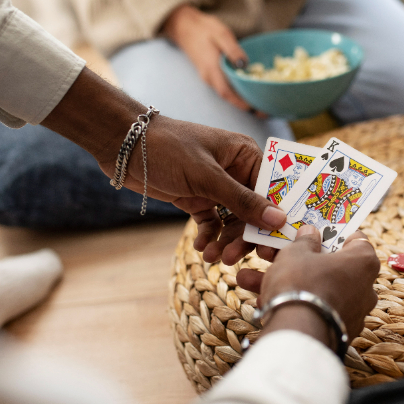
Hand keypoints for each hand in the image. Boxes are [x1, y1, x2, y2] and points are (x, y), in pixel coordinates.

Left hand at [119, 117, 289, 262]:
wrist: (124, 146)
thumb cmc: (168, 148)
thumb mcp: (207, 176)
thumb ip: (243, 200)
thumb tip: (279, 219)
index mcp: (246, 155)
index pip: (271, 189)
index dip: (274, 217)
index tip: (274, 243)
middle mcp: (236, 171)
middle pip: (252, 210)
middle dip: (244, 235)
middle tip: (232, 257)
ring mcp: (216, 186)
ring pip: (232, 221)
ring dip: (225, 240)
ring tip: (212, 256)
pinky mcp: (198, 198)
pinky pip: (212, 223)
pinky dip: (209, 236)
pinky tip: (201, 247)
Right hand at [164, 4, 252, 110]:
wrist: (184, 27)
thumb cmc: (204, 28)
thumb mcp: (221, 34)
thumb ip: (233, 49)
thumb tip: (244, 64)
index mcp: (211, 68)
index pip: (226, 92)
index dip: (241, 102)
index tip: (256, 108)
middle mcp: (209, 77)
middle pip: (229, 97)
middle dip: (246, 106)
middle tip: (265, 111)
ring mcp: (209, 77)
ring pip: (227, 94)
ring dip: (243, 101)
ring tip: (261, 105)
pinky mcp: (211, 75)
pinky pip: (226, 88)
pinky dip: (238, 93)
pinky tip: (250, 92)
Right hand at [237, 227, 379, 345]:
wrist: (298, 334)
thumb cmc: (301, 284)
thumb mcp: (296, 253)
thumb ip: (305, 241)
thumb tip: (310, 232)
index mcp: (363, 262)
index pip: (356, 240)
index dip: (334, 234)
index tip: (317, 233)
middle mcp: (366, 289)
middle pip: (332, 268)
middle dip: (303, 262)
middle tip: (280, 256)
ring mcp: (354, 314)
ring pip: (318, 292)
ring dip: (290, 285)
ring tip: (251, 280)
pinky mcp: (339, 334)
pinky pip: (315, 313)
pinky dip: (295, 307)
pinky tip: (264, 303)